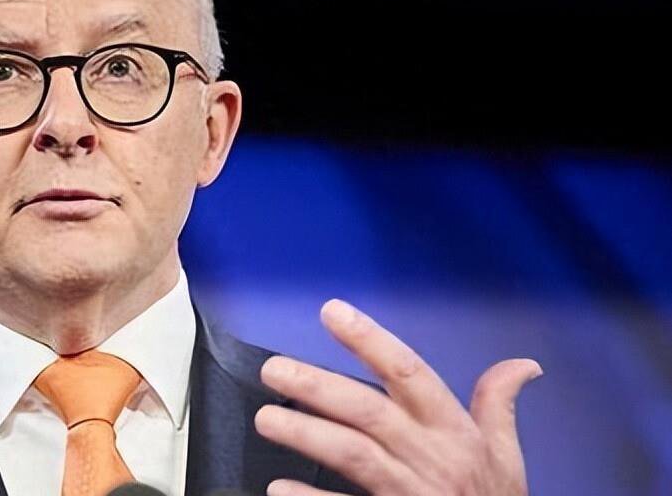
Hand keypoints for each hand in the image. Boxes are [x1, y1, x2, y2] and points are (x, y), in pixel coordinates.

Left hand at [254, 299, 541, 495]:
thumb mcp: (506, 456)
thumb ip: (499, 406)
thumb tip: (523, 364)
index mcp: (454, 432)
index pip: (411, 373)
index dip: (371, 340)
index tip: (332, 311)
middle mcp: (430, 458)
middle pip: (371, 412)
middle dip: (320, 387)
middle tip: (274, 369)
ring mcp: (409, 493)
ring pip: (356, 456)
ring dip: (308, 435)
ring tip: (266, 419)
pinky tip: (280, 486)